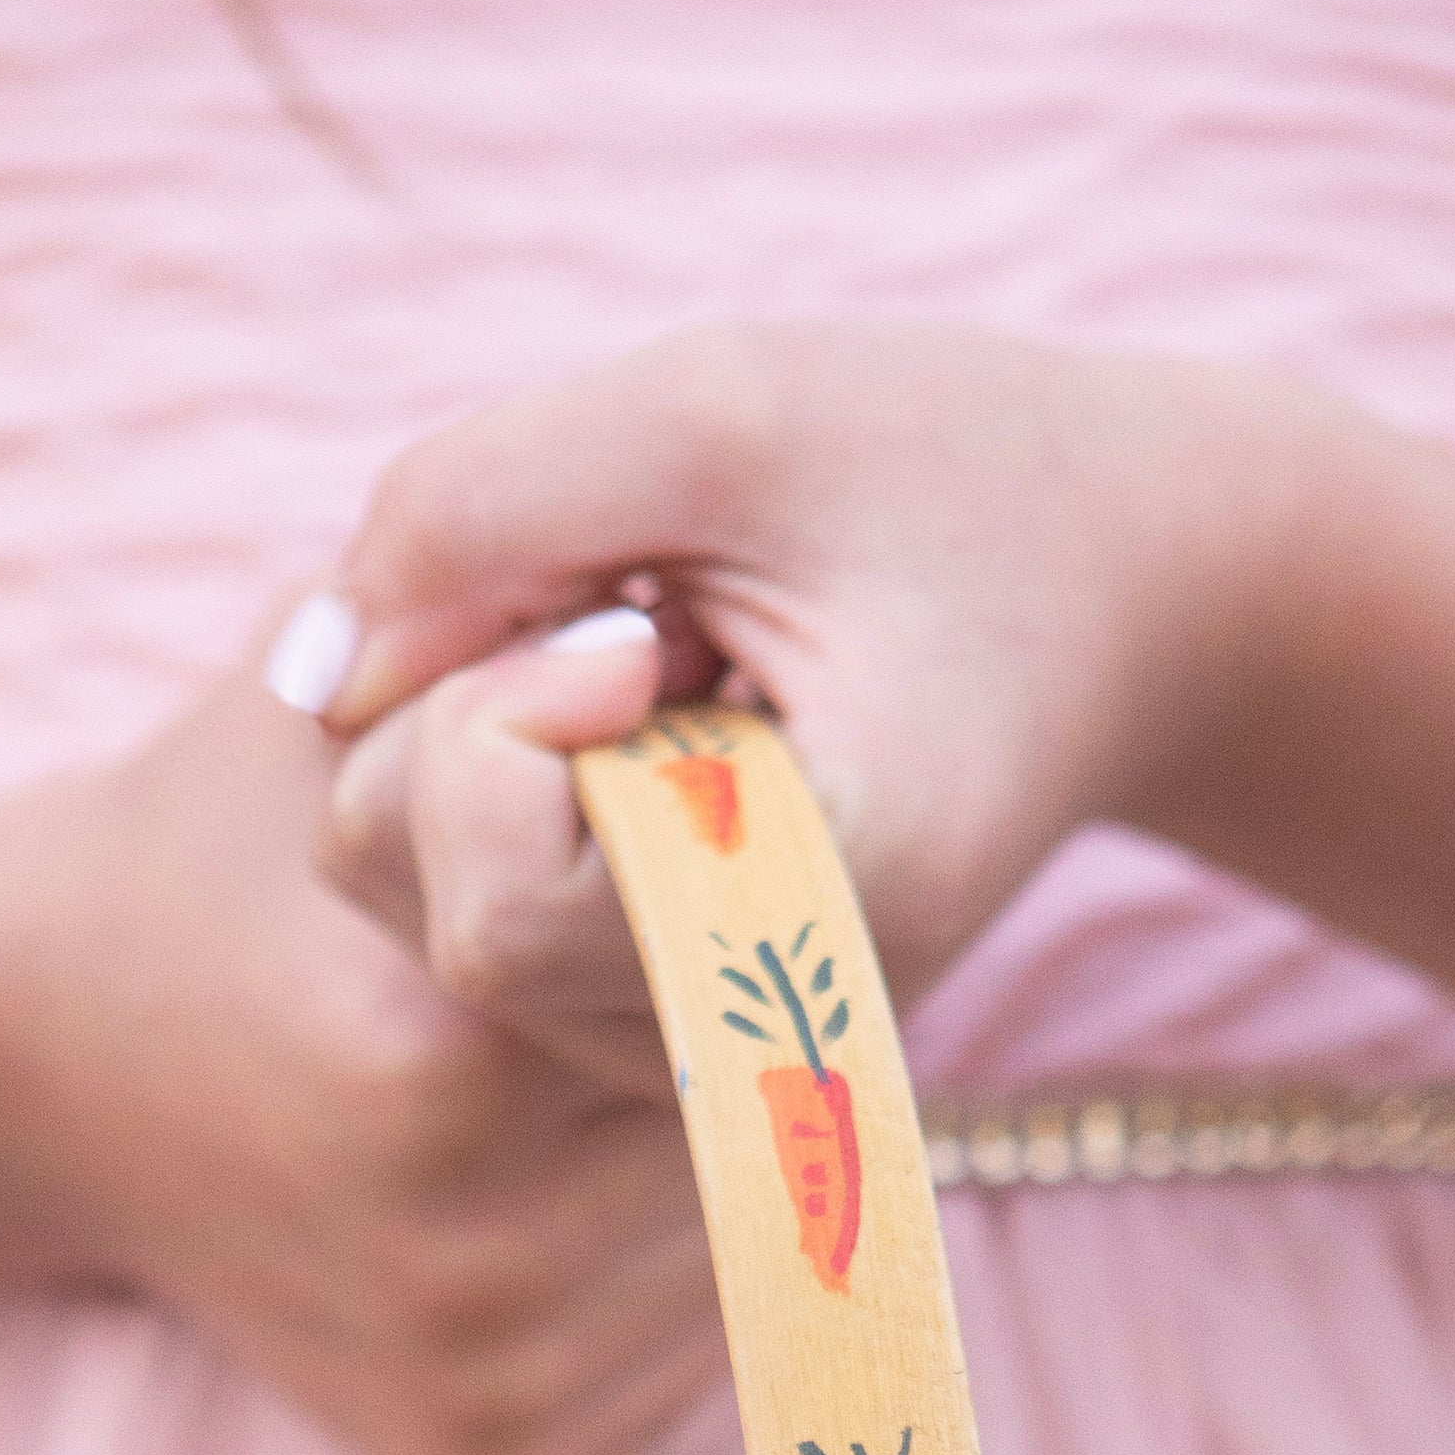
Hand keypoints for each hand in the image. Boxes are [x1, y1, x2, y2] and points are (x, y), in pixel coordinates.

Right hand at [0, 648, 724, 1454]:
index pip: (725, 969)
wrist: (45, 1064)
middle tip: (668, 952)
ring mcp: (485, 1379)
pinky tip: (568, 1179)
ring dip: (722, 1152)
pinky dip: (660, 1258)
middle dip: (739, 1027)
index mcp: (434, 1062)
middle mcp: (469, 1255)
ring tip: (608, 1063)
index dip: (733, 892)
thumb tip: (669, 649)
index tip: (693, 841)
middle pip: (752, 1124)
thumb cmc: (222, 846)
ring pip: (743, 1247)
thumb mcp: (340, 700)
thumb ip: (512, 654)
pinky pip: (680, 1347)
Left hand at [288, 324, 1324, 1062]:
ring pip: (409, 895)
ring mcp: (700, 1052)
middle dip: (467, 708)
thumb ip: (480, 507)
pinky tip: (652, 721)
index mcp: (816, 920)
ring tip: (665, 664)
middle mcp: (754, 1041)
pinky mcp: (658, 1018)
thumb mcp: (719, 402)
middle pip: (415, 896)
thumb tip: (319, 665)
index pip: (489, 906)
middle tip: (647, 616)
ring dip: (480, 729)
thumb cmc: (951, 472)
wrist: (1134, 594)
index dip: (495, 718)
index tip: (629, 616)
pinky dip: (502, 771)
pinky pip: (456, 892)